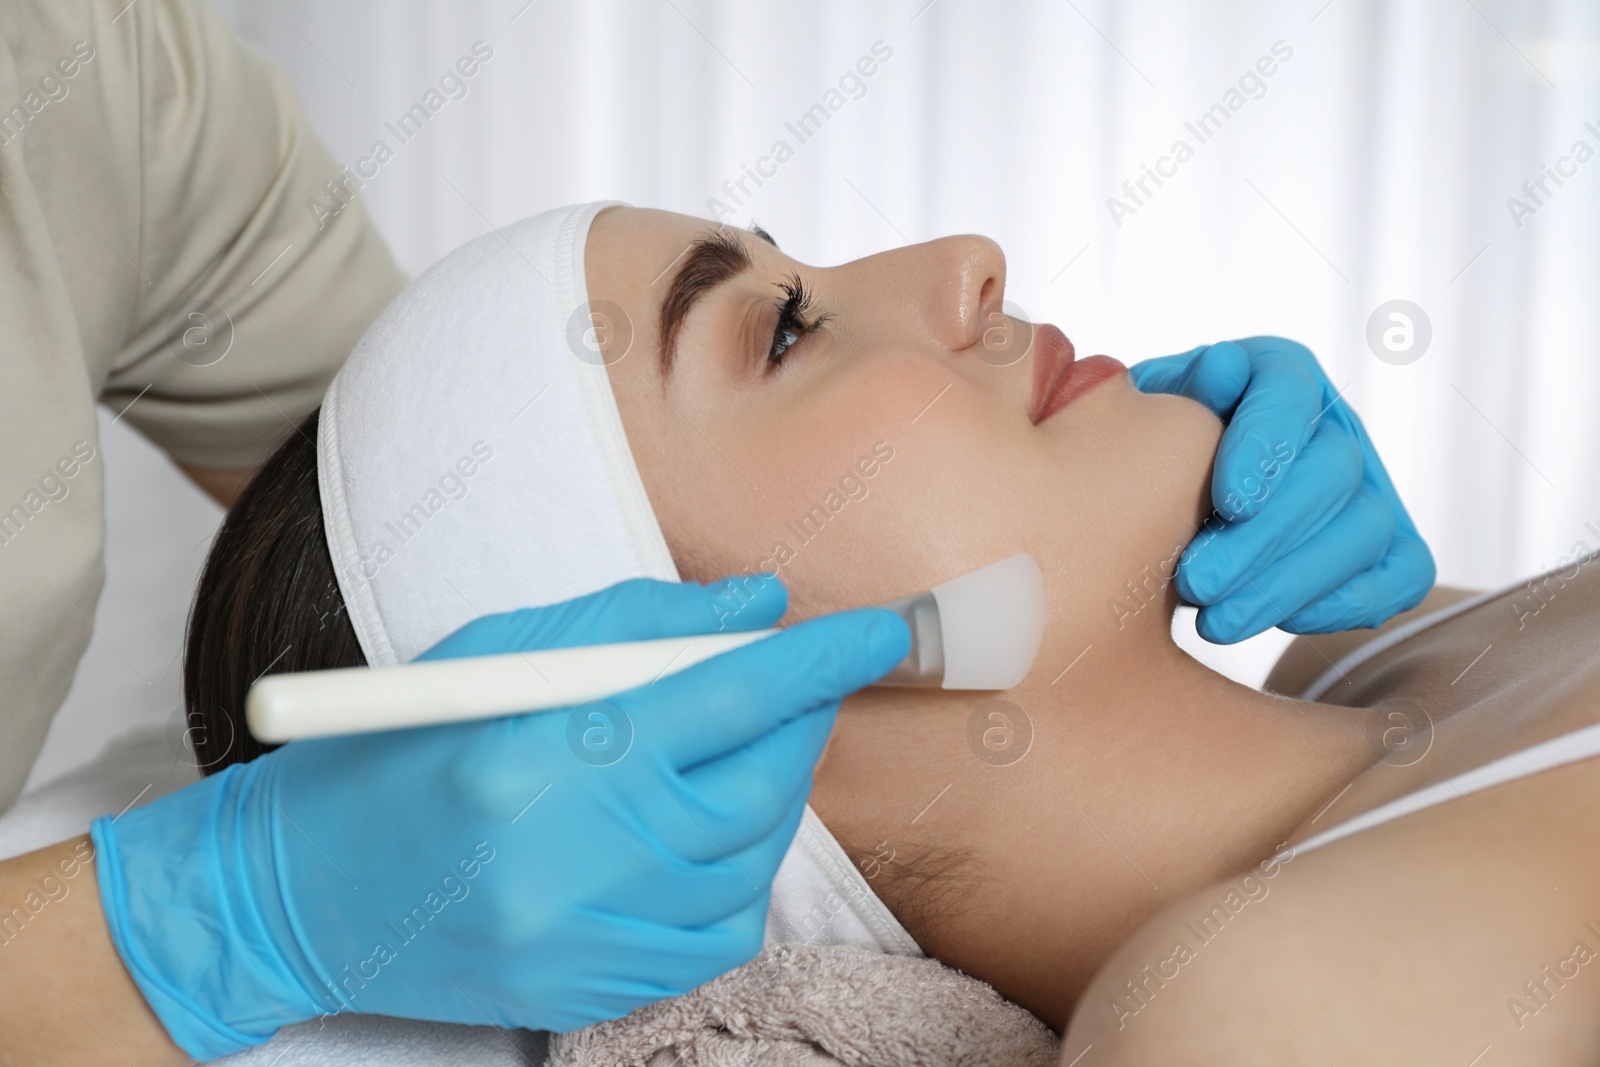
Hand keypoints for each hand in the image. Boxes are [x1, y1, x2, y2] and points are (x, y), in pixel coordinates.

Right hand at [92, 576, 909, 1057]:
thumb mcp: (494, 655)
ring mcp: (583, 941)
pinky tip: (697, 832)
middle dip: (799, 725)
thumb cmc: (391, 751)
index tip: (883, 633)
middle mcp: (570, 858)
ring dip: (768, 795)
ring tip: (735, 751)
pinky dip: (734, 872)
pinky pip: (717, 932)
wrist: (295, 897)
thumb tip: (760, 609)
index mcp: (540, 753)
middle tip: (798, 685)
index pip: (725, 699)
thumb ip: (634, 624)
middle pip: (754, 788)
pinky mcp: (590, 992)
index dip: (818, 662)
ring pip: (748, 863)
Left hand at [1130, 336, 1434, 641]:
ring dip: (1290, 584)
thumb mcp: (1147, 412)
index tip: (1230, 501)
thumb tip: (1224, 368)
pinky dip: (1350, 603)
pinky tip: (1285, 624)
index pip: (1288, 396)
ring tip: (1216, 622)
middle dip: (1263, 539)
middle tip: (1196, 584)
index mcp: (1277, 375)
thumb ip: (1177, 390)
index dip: (1267, 446)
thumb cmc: (1148, 450)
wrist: (1160, 496)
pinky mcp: (1389, 546)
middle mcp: (1333, 426)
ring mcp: (1369, 487)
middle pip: (1330, 474)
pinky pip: (1401, 576)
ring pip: (1364, 531)